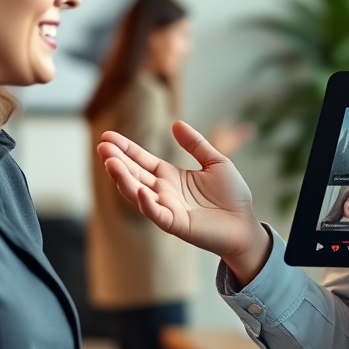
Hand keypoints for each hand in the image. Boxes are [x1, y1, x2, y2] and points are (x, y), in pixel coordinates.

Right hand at [98, 121, 271, 285]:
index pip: (141, 160)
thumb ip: (196, 144)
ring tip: (110, 163)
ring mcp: (168, 208)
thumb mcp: (216, 161)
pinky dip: (147, 204)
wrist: (246, 224)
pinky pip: (158, 214)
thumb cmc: (232, 195)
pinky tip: (139, 190)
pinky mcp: (177, 224)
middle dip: (117, 161)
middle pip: (134, 174)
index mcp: (170, 176)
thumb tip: (176, 124)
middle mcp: (164, 191)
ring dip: (124, 180)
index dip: (125, 148)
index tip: (107, 136)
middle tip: (102, 147)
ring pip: (138, 193)